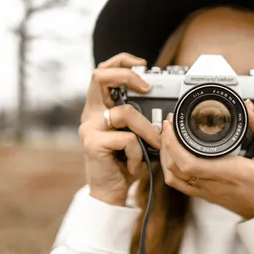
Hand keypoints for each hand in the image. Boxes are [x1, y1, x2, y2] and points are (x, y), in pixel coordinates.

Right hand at [79, 53, 161, 205]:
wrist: (112, 192)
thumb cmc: (126, 162)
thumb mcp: (135, 135)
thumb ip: (140, 117)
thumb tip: (165, 104)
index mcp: (100, 108)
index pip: (103, 72)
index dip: (121, 61)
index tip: (143, 65)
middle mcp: (90, 114)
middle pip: (99, 77)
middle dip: (127, 75)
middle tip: (147, 87)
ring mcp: (89, 128)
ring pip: (125, 113)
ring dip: (147, 130)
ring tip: (154, 146)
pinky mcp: (92, 144)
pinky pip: (127, 139)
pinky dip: (139, 153)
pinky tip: (135, 165)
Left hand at [160, 99, 253, 218]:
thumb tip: (250, 108)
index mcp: (230, 172)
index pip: (189, 162)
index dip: (173, 143)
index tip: (172, 124)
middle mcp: (215, 184)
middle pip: (175, 168)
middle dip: (165, 143)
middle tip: (169, 124)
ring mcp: (208, 192)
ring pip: (173, 178)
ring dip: (165, 157)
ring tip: (169, 137)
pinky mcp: (207, 196)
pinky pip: (180, 185)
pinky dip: (171, 169)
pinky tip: (176, 155)